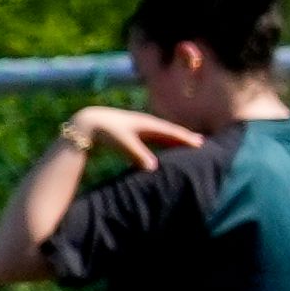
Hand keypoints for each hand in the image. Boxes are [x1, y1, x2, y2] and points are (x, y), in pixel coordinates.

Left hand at [64, 103, 199, 161]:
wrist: (88, 122)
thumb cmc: (106, 132)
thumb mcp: (124, 144)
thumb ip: (139, 155)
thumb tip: (153, 168)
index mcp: (147, 124)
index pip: (171, 132)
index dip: (185, 138)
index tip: (200, 144)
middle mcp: (146, 123)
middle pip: (169, 131)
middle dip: (184, 136)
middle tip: (201, 142)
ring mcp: (139, 126)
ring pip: (161, 133)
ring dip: (174, 138)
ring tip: (187, 142)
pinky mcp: (131, 131)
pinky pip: (152, 136)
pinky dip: (162, 140)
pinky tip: (163, 145)